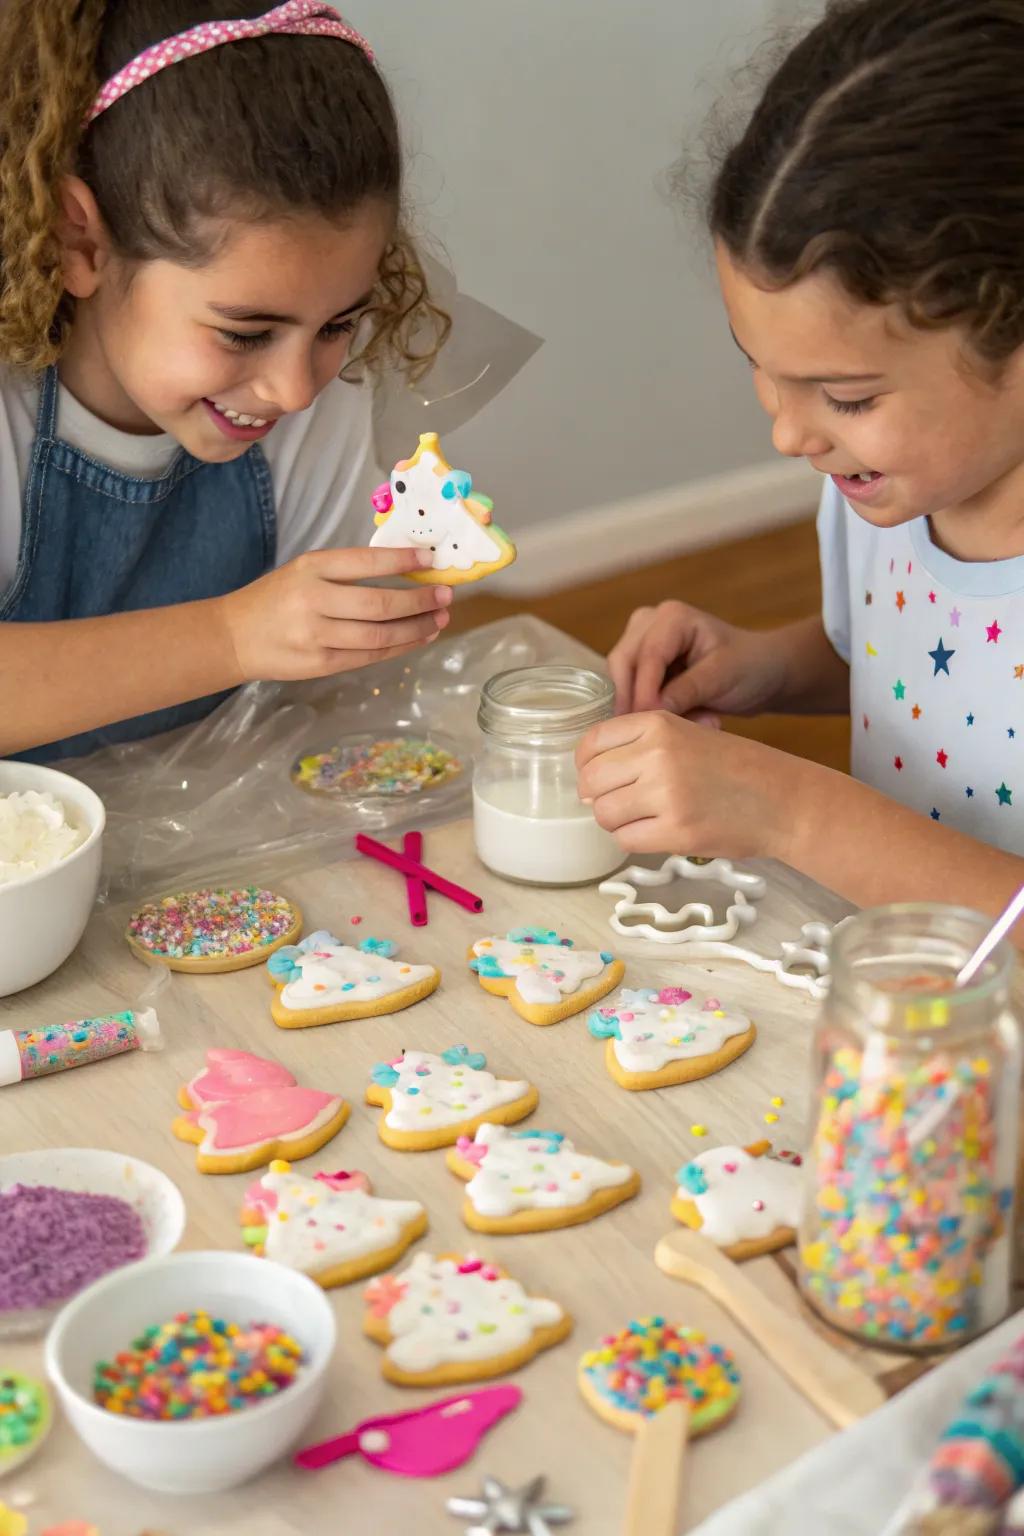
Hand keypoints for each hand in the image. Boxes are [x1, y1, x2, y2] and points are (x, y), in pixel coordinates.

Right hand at [220, 547, 451, 681]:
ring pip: (379, 636)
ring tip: (439, 619)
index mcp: (310, 568)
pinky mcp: (320, 664)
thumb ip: (345, 572)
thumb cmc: (275, 599)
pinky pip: (369, 657)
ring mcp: (316, 636)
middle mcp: (313, 600)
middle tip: (445, 596)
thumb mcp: (302, 571)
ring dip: (416, 628)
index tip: (431, 561)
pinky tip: (418, 638)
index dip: (402, 562)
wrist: (233, 637)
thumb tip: (404, 573)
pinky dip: (399, 648)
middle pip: (379, 604)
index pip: (365, 562)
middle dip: (418, 601)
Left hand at [576, 709, 797, 859]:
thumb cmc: (734, 768)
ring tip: (642, 818)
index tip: (597, 778)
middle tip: (621, 803)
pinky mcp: (676, 830)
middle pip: (591, 780)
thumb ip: (638, 747)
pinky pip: (626, 840)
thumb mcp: (687, 735)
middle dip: (597, 796)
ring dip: (616, 821)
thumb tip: (586, 779)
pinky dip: (634, 840)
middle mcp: (657, 754)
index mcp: (658, 724)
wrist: (783, 799)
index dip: (586, 765)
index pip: (591, 743)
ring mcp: (666, 794)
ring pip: (603, 813)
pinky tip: (656, 831)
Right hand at [608, 600, 786, 718]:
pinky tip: (686, 721)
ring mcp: (642, 643)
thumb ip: (685, 692)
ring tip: (687, 724)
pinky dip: (652, 710)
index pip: (647, 656)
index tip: (647, 723)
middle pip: (623, 664)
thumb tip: (649, 711)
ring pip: (622, 680)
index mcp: (672, 618)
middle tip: (650, 734)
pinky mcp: (643, 666)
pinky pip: (633, 691)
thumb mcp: (722, 678)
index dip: (644, 692)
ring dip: (646, 708)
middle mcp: (649, 623)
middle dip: (636, 701)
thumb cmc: (749, 667)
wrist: (762, 674)